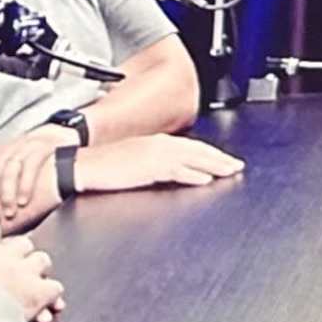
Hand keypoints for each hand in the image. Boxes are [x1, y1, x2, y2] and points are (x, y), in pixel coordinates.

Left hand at [0, 133, 65, 227]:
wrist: (60, 138)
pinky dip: (25, 185)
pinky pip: (31, 166)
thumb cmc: (30, 158)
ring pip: (9, 170)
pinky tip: (24, 200)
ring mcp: (25, 147)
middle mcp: (7, 149)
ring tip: (9, 212)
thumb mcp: (6, 163)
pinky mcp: (43, 149)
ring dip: (7, 193)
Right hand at [0, 221, 61, 321]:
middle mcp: (5, 254)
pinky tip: (46, 306)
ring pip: (42, 260)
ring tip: (33, 285)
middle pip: (23, 243)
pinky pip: (55, 287)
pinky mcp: (39, 291)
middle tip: (17, 270)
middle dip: (22, 255)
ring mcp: (25, 271)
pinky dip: (51, 297)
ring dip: (39, 272)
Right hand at [69, 133, 243, 192]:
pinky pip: (177, 170)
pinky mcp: (149, 167)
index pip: (189, 146)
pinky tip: (205, 179)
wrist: (84, 165)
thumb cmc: (104, 166)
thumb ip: (155, 164)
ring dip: (214, 165)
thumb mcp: (134, 161)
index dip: (209, 153)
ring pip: (192, 159)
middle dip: (219, 158)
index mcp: (155, 142)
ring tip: (230, 171)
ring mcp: (154, 155)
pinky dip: (193, 174)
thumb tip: (172, 171)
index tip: (223, 159)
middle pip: (196, 151)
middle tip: (237, 166)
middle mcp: (158, 145)